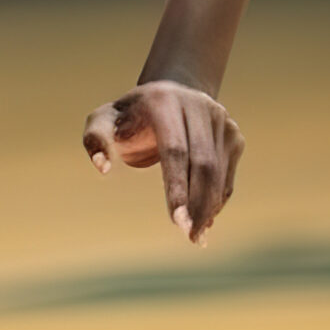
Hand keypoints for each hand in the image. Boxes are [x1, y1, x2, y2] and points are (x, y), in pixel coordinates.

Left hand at [82, 81, 244, 244]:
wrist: (170, 93)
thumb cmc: (130, 115)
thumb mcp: (105, 119)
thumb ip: (95, 138)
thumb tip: (102, 166)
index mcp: (164, 101)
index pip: (175, 149)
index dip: (178, 186)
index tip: (177, 221)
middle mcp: (198, 107)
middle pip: (203, 163)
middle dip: (197, 203)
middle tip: (188, 236)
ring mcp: (221, 121)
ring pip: (219, 171)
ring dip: (209, 207)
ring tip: (196, 235)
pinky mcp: (233, 135)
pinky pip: (227, 174)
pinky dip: (218, 199)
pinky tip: (205, 220)